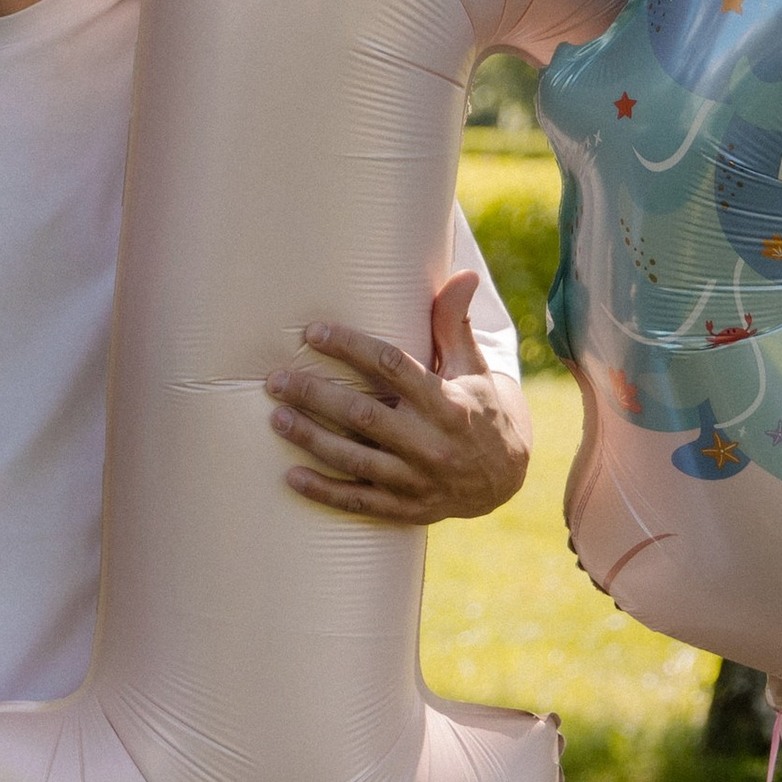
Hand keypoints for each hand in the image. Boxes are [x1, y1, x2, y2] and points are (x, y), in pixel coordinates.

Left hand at [269, 273, 529, 525]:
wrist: (505, 478)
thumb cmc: (478, 409)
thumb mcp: (473, 367)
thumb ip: (455, 323)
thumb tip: (464, 274)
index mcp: (446, 402)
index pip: (391, 366)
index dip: (349, 347)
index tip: (312, 332)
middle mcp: (430, 442)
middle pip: (363, 415)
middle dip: (316, 396)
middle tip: (277, 378)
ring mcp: (416, 479)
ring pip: (355, 459)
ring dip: (311, 439)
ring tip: (277, 417)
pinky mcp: (405, 507)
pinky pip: (358, 501)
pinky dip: (324, 492)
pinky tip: (290, 476)